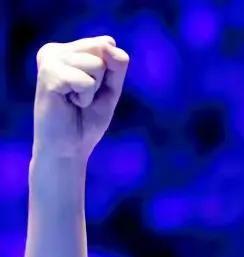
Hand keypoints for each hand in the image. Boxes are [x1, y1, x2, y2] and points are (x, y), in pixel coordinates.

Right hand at [32, 35, 129, 159]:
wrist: (68, 148)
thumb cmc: (86, 120)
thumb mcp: (110, 89)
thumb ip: (116, 65)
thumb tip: (110, 43)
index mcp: (68, 50)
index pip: (106, 44)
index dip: (110, 73)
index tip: (92, 89)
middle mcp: (55, 50)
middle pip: (102, 50)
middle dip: (102, 80)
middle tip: (82, 96)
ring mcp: (49, 60)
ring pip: (96, 64)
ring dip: (93, 90)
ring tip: (75, 100)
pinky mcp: (48, 74)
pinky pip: (86, 81)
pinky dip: (85, 97)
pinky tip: (69, 103)